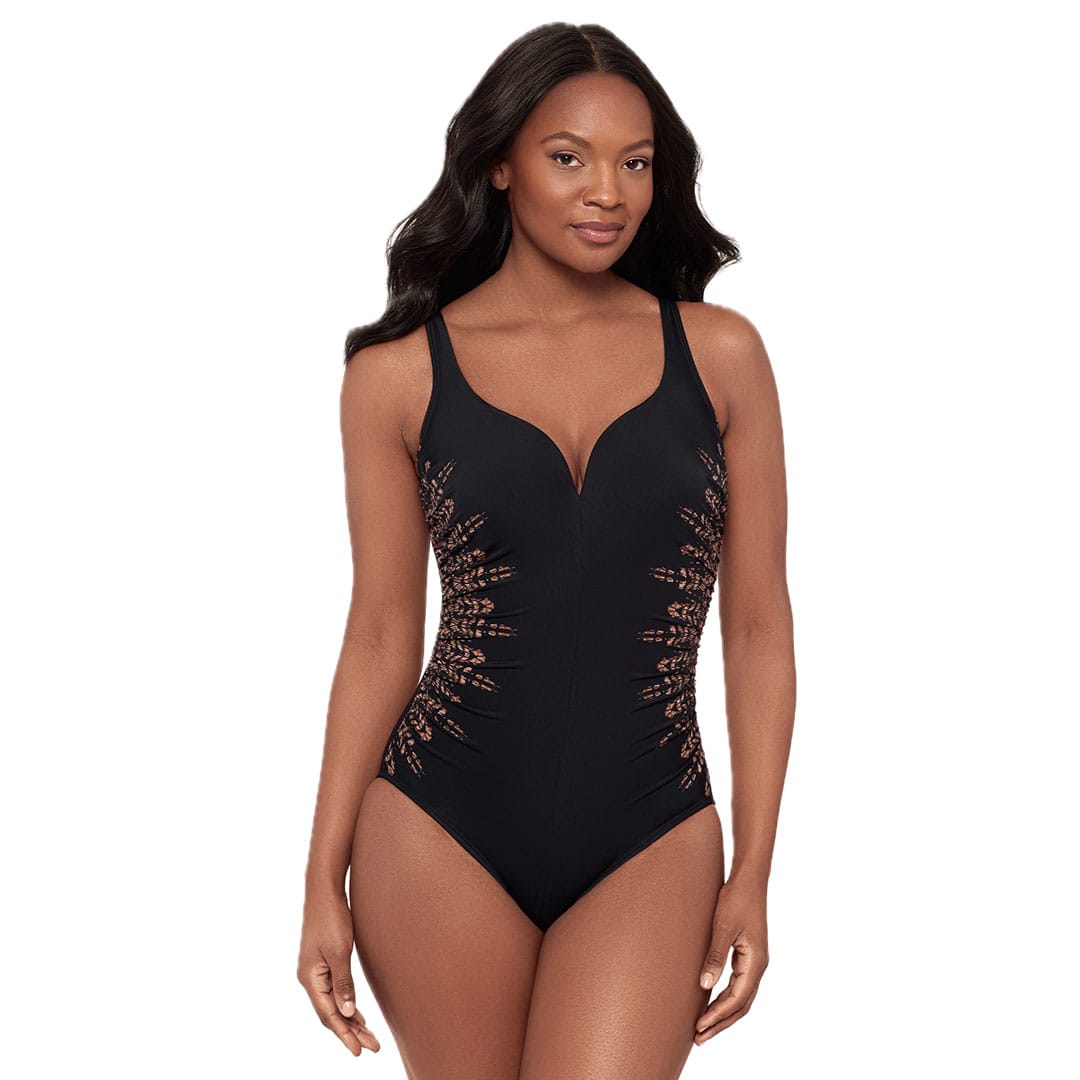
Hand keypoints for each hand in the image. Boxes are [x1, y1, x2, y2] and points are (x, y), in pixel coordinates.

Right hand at [297, 889, 380, 1056]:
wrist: (324, 891)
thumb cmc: (332, 918)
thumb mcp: (340, 951)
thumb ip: (343, 983)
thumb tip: (348, 1013)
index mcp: (310, 978)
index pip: (328, 1015)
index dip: (344, 1034)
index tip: (360, 1051)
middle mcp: (310, 978)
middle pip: (331, 1013)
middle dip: (350, 1031)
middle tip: (372, 1047)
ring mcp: (315, 971)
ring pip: (333, 1004)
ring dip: (350, 1020)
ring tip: (368, 1036)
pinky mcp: (323, 963)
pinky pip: (334, 992)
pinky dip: (346, 1005)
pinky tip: (357, 1013)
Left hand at [694, 877, 768, 1044]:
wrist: (749, 879)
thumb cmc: (737, 899)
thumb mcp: (723, 927)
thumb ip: (715, 956)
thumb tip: (705, 985)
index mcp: (756, 962)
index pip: (737, 999)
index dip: (718, 1015)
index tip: (699, 1026)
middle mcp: (758, 966)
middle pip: (741, 1005)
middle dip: (720, 1023)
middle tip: (698, 1037)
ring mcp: (754, 961)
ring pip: (740, 997)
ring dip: (722, 1013)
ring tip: (702, 1026)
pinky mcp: (747, 955)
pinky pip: (738, 985)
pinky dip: (725, 998)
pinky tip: (710, 1002)